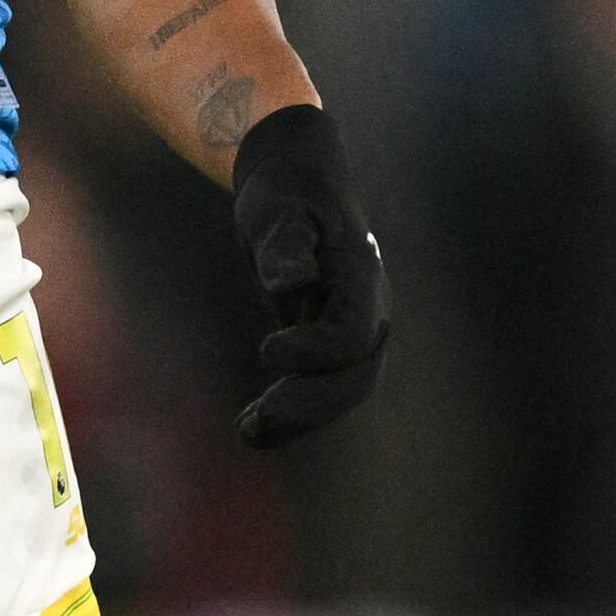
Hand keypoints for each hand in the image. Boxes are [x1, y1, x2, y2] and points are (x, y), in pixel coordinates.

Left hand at [226, 101, 386, 448]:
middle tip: (255, 420)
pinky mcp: (328, 344)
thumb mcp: (281, 207)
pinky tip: (250, 429)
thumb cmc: (288, 190)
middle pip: (354, 376)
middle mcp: (368, 313)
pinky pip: (319, 389)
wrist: (297, 184)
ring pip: (339, 392)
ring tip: (247, 431)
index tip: (267, 348)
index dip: (316, 352)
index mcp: (362, 280)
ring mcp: (352, 332)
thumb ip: (285, 245)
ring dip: (298, 418)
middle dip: (308, 404)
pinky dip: (290, 415)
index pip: (354, 335)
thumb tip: (291, 284)